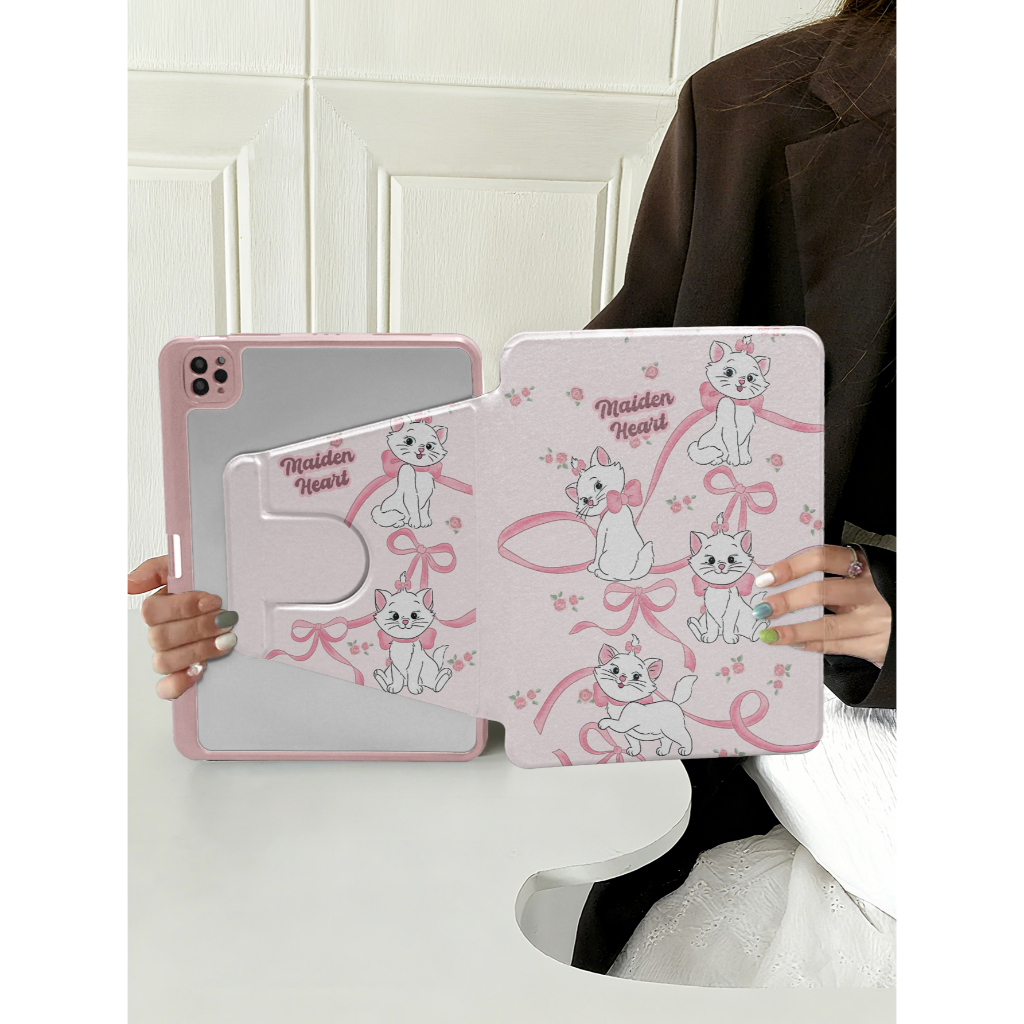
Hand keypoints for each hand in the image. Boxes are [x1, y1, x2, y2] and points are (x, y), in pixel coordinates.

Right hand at [128, 555, 238, 699]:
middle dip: (197, 628)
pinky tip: (199, 671)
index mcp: (160, 608)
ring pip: (164, 661)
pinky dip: (177, 683)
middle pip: (161, 638)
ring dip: (197, 651)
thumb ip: (158, 569)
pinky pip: (166, 688)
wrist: (244, 603)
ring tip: (227, 641)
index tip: (214, 600)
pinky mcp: (182, 676)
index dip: (183, 607)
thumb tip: (128, 583)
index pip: (152, 611)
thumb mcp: (192, 568)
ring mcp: (170, 656)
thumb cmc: (214, 586)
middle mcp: (161, 633)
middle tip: (226, 621)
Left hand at [751, 545, 891, 664]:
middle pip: (821, 592)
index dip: (791, 566)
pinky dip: (812, 644)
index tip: (766, 578)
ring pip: (826, 625)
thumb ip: (832, 578)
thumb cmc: (880, 597)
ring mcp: (876, 620)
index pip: (824, 557)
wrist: (914, 623)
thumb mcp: (862, 579)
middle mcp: (872, 591)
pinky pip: (836, 646)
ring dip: (793, 630)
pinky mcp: (877, 646)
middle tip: (762, 609)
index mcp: (866, 566)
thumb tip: (780, 582)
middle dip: (786, 601)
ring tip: (769, 634)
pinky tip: (794, 643)